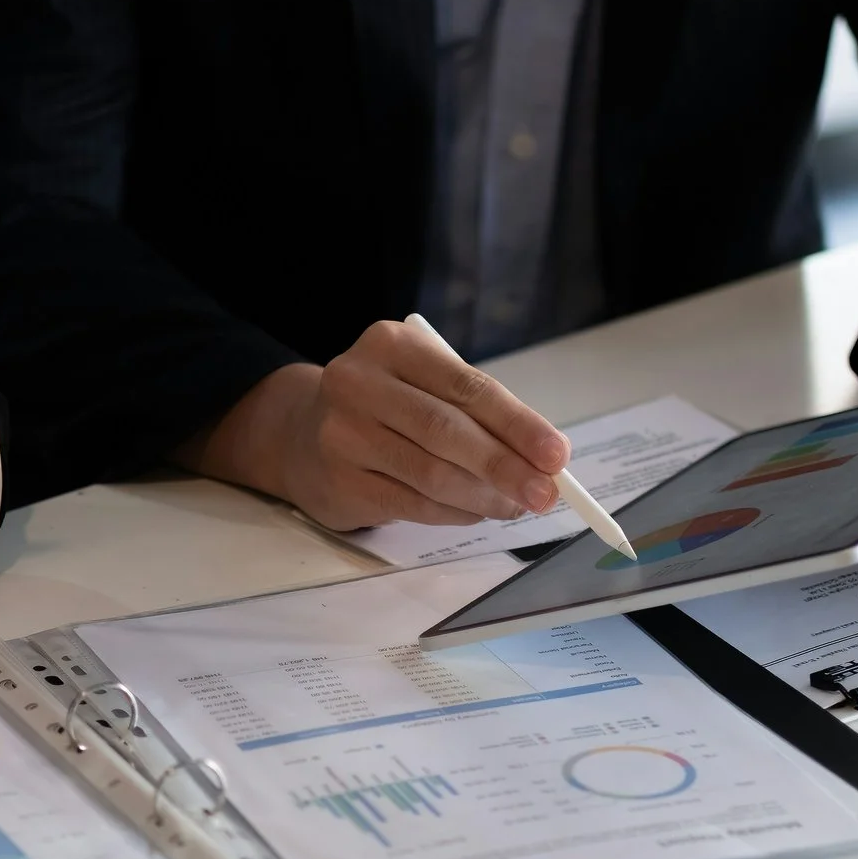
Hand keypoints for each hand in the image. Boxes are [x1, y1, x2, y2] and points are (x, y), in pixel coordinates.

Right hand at [182, 320, 572, 530]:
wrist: (300, 433)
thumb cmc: (385, 406)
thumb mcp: (422, 384)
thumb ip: (475, 412)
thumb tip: (543, 460)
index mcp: (390, 345)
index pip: (467, 386)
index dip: (518, 424)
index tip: (557, 455)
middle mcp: (358, 382)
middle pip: (447, 430)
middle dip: (505, 466)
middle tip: (546, 494)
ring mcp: (342, 433)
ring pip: (431, 473)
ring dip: (484, 496)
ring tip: (516, 506)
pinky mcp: (340, 480)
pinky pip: (413, 503)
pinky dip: (454, 513)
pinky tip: (477, 512)